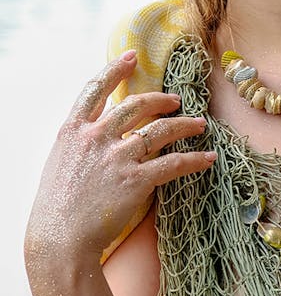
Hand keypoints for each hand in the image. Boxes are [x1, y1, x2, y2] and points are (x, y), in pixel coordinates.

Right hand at [26, 51, 214, 266]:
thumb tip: (97, 133)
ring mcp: (117, 157)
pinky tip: (208, 158)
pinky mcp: (136, 180)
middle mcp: (96, 137)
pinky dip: (195, 159)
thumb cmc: (57, 207)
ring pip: (160, 130)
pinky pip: (174, 163)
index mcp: (72, 131)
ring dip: (184, 124)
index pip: (95, 89)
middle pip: (136, 105)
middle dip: (160, 100)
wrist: (59, 239)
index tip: (132, 57)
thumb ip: (80, 144)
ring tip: (200, 124)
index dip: (115, 70)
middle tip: (176, 101)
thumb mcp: (59, 163)